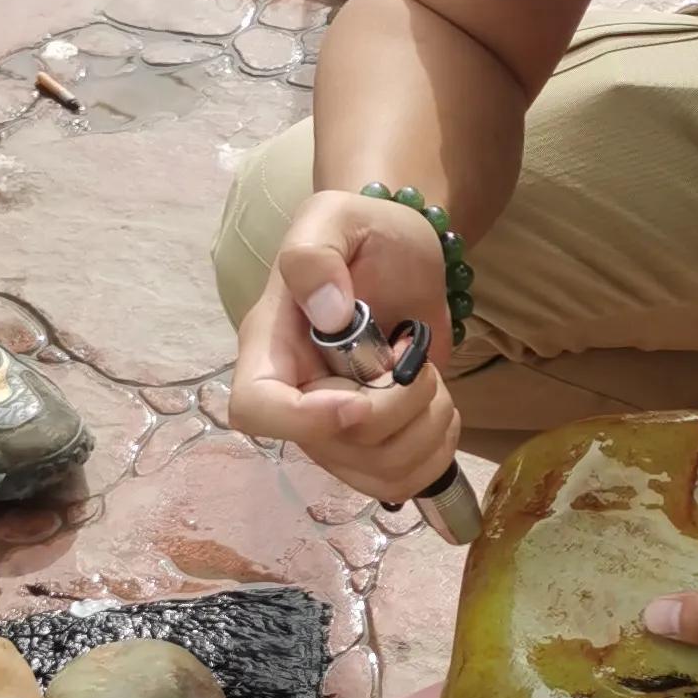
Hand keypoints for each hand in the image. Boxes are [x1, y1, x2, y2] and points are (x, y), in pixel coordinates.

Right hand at [227, 188, 464, 503]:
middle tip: (414, 355)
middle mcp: (298, 398)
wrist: (405, 253)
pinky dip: (438, 450)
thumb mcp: (333, 217)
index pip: (256, 409)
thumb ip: (314, 255)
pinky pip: (405, 480)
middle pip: (334, 449)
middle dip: (397, 409)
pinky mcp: (378, 444)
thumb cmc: (363, 233)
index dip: (305, 421)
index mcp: (272, 347)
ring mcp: (337, 430)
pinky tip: (441, 406)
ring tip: (428, 376)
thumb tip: (328, 311)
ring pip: (377, 473)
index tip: (360, 400)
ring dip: (426, 428)